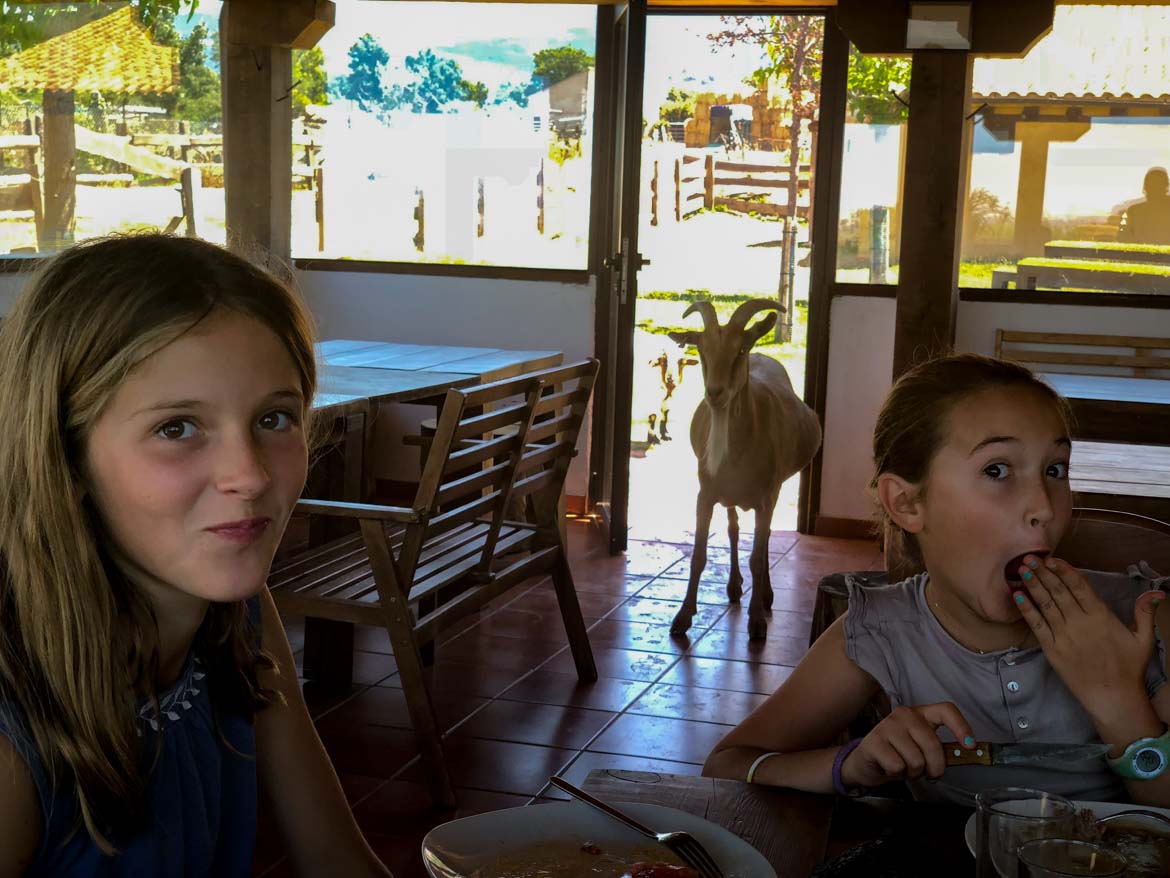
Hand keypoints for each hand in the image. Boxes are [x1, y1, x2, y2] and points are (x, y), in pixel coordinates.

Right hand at [840, 703, 974, 788]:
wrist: (865, 762)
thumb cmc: (898, 755)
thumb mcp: (921, 748)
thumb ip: (939, 749)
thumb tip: (967, 752)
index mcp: (920, 714)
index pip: (946, 710)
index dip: (961, 727)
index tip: (970, 746)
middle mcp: (904, 715)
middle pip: (933, 745)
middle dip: (934, 768)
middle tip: (925, 773)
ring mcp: (887, 726)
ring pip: (916, 760)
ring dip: (912, 773)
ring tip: (902, 767)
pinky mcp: (873, 741)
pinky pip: (898, 767)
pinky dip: (896, 775)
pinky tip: (888, 767)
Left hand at [1014, 555, 1161, 717]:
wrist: (1113, 697)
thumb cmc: (1129, 668)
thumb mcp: (1144, 639)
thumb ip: (1145, 613)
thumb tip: (1156, 592)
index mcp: (1101, 617)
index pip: (1079, 587)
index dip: (1065, 571)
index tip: (1052, 559)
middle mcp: (1080, 623)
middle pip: (1059, 592)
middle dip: (1043, 573)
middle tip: (1029, 557)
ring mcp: (1064, 636)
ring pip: (1046, 605)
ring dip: (1033, 586)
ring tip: (1022, 569)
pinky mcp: (1052, 650)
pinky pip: (1037, 626)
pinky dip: (1027, 610)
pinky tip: (1018, 596)